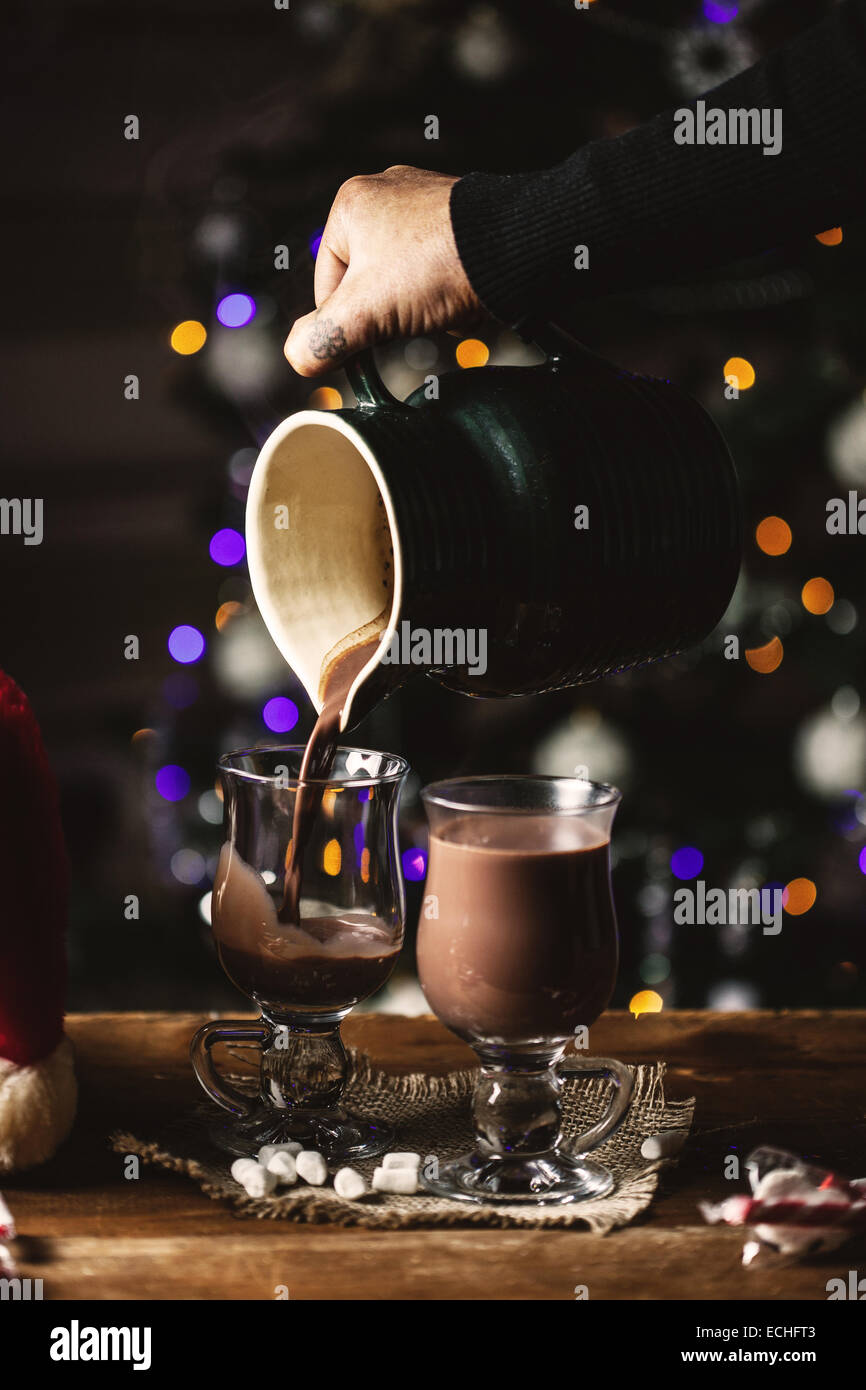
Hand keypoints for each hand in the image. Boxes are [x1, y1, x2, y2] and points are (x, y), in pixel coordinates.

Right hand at [284, 165, 482, 376]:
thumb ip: (323, 337)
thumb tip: (299, 357)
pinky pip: (441, 271)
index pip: (327, 287)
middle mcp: (387, 192)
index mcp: (351, 204)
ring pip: (407, 281)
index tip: (374, 337)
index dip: (348, 323)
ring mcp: (428, 202)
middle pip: (369, 285)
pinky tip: (464, 295)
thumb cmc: (438, 268)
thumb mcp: (366, 311)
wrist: (517, 249)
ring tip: (444, 303)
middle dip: (393, 313)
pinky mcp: (462, 220)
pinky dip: (450, 292)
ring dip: (423, 307)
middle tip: (416, 317)